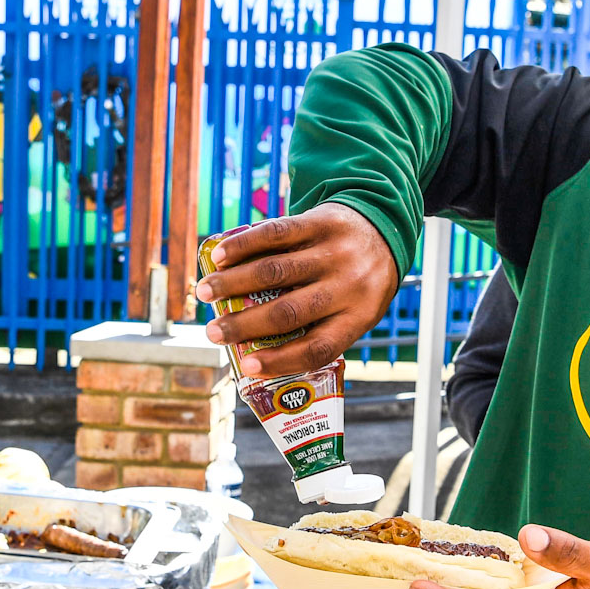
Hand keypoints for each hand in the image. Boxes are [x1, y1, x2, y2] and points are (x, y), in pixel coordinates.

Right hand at [194, 203, 399, 377]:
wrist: (385, 229)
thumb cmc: (361, 283)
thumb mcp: (359, 311)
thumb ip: (321, 328)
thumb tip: (262, 353)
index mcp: (359, 316)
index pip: (318, 347)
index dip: (281, 361)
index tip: (248, 367)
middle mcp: (348, 285)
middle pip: (289, 312)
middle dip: (244, 325)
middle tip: (213, 333)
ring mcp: (334, 252)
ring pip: (274, 271)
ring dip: (232, 283)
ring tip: (204, 292)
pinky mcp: (320, 221)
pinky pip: (276, 233)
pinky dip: (243, 245)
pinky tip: (220, 256)